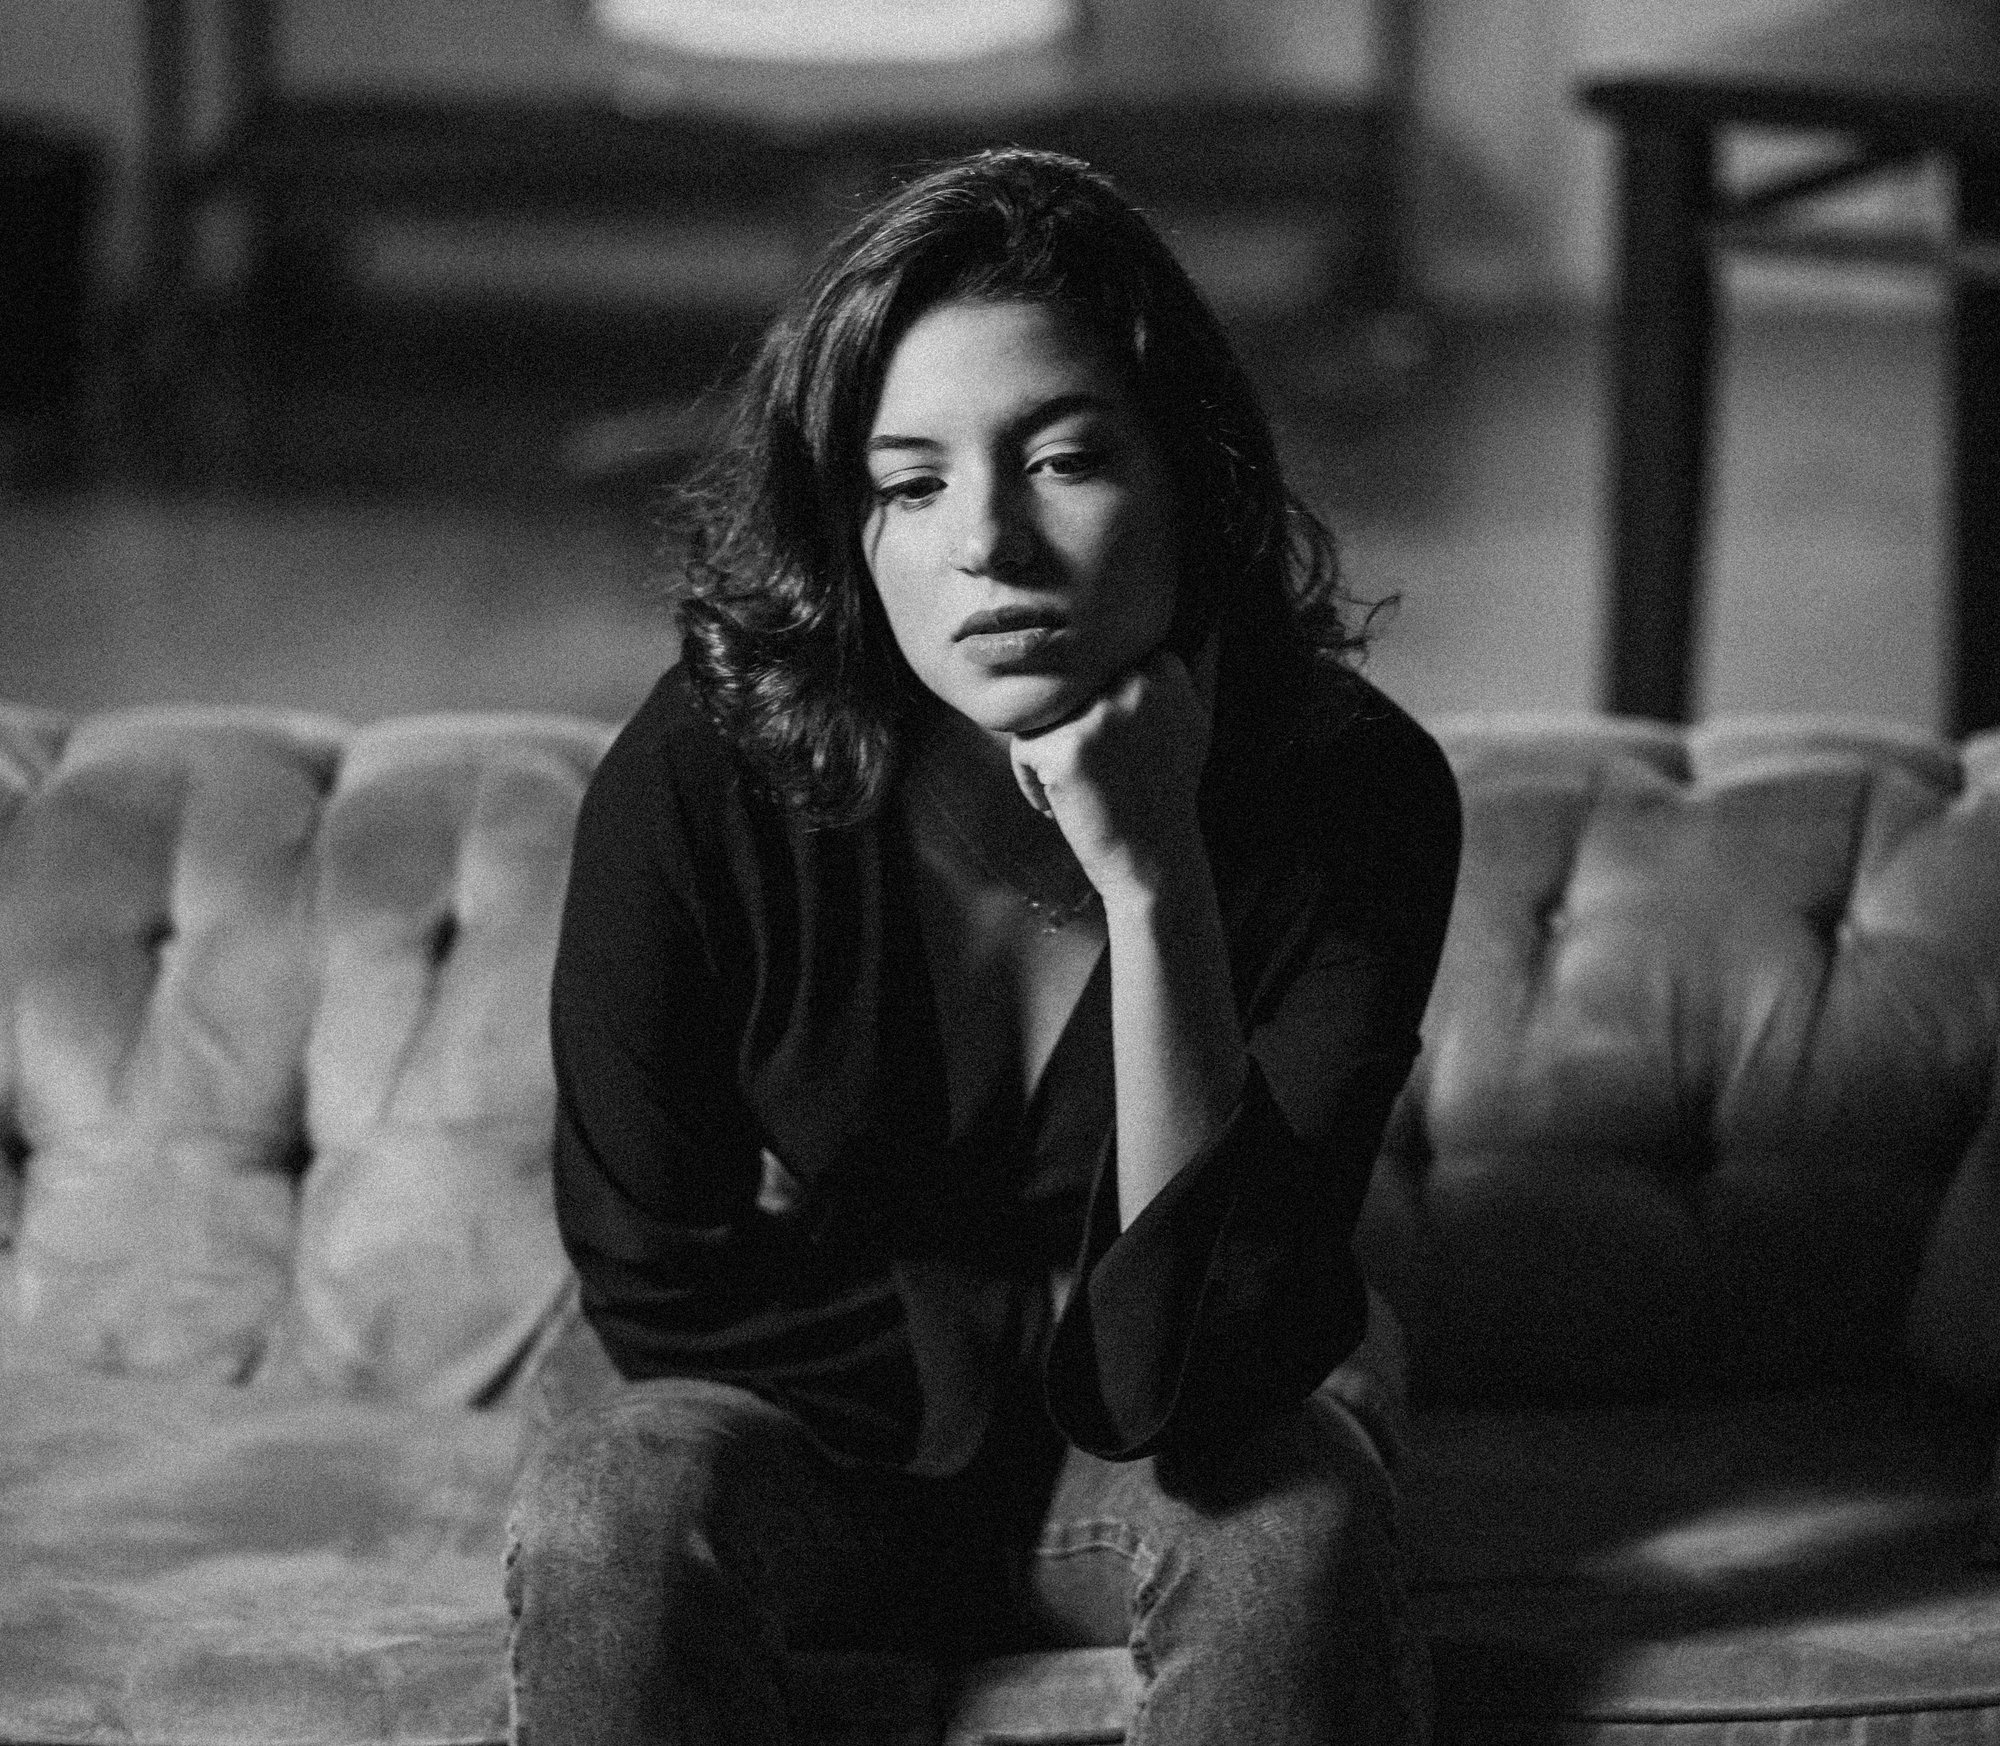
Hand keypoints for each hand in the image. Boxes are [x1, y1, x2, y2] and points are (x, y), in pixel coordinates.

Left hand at [1007, 647, 1213, 904]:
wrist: (1153, 859)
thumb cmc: (1167, 790)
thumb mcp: (1195, 721)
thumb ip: (1191, 668)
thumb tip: (1207, 616)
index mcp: (1165, 670)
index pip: (1098, 662)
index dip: (1097, 707)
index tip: (1117, 748)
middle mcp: (1134, 685)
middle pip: (1067, 685)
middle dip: (1070, 727)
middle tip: (1099, 773)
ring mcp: (1098, 715)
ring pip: (1042, 712)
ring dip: (1048, 752)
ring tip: (1081, 787)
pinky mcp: (1063, 748)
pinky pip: (1022, 747)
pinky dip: (1032, 782)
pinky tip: (1065, 806)